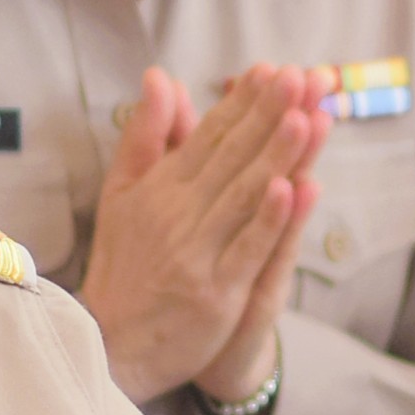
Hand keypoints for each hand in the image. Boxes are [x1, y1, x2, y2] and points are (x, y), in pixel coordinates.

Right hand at [79, 64, 319, 401]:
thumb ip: (145, 135)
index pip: (208, 136)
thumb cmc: (122, 265)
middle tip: (302, 78)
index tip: (272, 69)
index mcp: (159, 188)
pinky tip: (291, 188)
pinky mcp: (215, 293)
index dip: (243, 102)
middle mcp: (178, 215)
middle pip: (232, 157)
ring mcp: (197, 254)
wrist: (108, 345)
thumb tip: (161, 76)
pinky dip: (268, 220)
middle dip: (269, 116)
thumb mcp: (122, 193)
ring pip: (244, 196)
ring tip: (305, 117)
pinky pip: (246, 249)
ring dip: (277, 156)